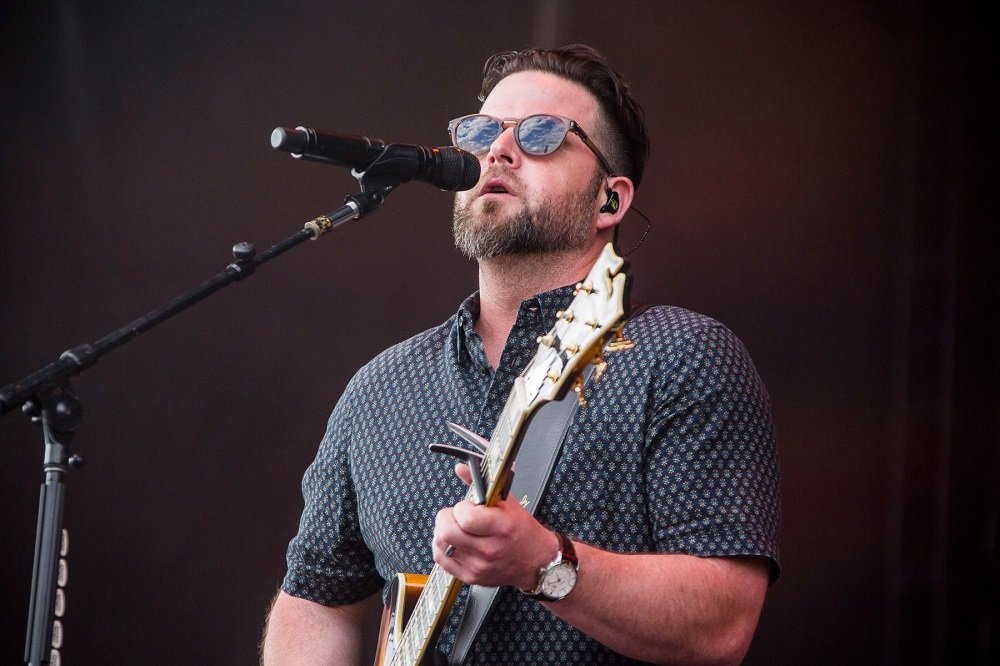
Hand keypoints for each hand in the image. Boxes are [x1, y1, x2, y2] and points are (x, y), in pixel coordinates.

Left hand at [432, 463, 558, 588]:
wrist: (535, 561)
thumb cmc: (522, 530)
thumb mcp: (508, 502)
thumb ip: (481, 484)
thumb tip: (461, 468)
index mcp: (501, 527)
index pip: (465, 517)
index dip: (461, 508)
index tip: (468, 507)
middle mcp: (489, 549)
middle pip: (447, 532)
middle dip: (445, 518)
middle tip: (455, 516)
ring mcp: (479, 566)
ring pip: (441, 545)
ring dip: (442, 532)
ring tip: (455, 528)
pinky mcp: (471, 577)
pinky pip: (442, 560)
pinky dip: (441, 547)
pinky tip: (452, 541)